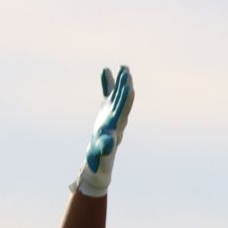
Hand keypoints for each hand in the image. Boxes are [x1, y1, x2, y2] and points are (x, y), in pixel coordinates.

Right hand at [72, 65, 133, 196]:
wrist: (99, 160)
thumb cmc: (100, 160)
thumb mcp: (101, 155)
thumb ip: (105, 149)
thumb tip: (109, 146)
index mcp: (117, 126)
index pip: (124, 110)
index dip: (126, 99)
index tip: (129, 87)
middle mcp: (118, 117)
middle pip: (123, 99)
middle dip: (125, 85)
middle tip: (126, 71)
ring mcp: (113, 113)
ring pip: (117, 94)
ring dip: (120, 81)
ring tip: (123, 67)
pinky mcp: (106, 111)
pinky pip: (107, 94)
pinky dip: (106, 83)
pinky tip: (105, 71)